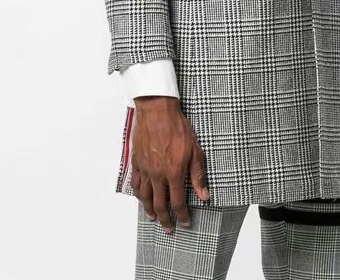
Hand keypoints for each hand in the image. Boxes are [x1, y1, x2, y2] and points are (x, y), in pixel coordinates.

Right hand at [130, 95, 209, 233]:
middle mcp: (157, 175)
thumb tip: (204, 195)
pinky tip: (141, 198)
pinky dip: (138, 195)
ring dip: (150, 210)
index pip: (177, 203)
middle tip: (169, 229)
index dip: (182, 216)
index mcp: (173, 173)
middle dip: (165, 220)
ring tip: (154, 218)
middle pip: (160, 205)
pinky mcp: (137, 161)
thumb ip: (198, 175)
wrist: (158, 111)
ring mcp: (145, 169)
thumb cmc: (177, 127)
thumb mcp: (195, 150)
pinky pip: (135, 183)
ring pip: (145, 197)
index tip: (185, 223)